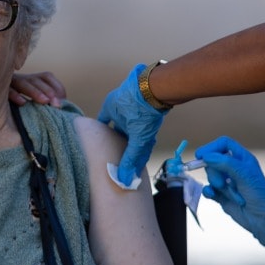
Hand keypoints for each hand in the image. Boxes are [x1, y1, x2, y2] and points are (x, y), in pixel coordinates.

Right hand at [10, 71, 65, 106]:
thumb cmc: (19, 102)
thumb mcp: (34, 100)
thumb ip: (47, 100)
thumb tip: (61, 105)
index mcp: (33, 78)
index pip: (47, 76)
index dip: (56, 86)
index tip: (62, 99)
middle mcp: (23, 78)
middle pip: (36, 80)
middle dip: (48, 91)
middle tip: (56, 104)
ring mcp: (10, 82)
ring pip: (23, 83)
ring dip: (35, 92)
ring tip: (45, 102)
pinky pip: (7, 90)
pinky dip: (15, 95)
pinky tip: (22, 103)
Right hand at [98, 64, 167, 187]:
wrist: (162, 86)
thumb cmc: (143, 108)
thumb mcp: (137, 137)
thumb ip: (131, 157)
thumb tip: (124, 178)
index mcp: (110, 106)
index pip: (102, 123)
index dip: (104, 135)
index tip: (105, 145)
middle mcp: (119, 100)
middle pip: (118, 122)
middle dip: (122, 135)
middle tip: (125, 148)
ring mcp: (133, 96)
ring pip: (131, 118)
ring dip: (135, 130)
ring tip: (139, 144)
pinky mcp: (146, 96)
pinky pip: (142, 113)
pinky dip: (144, 125)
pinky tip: (150, 134)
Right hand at [195, 136, 264, 254]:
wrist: (263, 219)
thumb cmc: (259, 194)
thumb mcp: (244, 174)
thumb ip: (225, 163)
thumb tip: (206, 156)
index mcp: (242, 159)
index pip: (223, 144)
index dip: (211, 147)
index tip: (200, 156)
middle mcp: (234, 168)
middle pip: (213, 160)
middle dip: (214, 172)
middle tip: (222, 183)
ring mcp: (227, 182)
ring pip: (211, 175)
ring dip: (216, 184)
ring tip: (229, 193)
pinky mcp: (222, 195)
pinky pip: (208, 189)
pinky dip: (208, 192)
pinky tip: (212, 195)